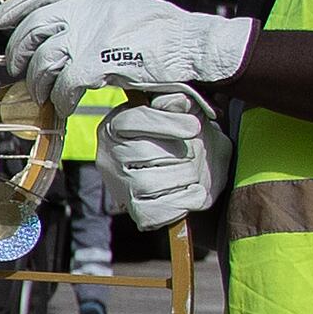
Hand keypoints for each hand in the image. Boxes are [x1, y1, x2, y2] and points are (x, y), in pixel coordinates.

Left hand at [0, 0, 251, 97]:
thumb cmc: (166, 33)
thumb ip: (95, 14)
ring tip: (42, 93)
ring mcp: (90, 36)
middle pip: (33, 29)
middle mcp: (87, 10)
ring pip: (43, 61)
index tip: (1, 19)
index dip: (16, 6)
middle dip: (19, 51)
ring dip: (38, 81)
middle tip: (16, 69)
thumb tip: (66, 28)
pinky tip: (65, 107)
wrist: (194, 45)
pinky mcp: (97, 63)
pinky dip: (62, 99)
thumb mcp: (125, 9)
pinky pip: (65, 86)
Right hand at [97, 91, 228, 230]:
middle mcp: (110, 157)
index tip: (194, 127)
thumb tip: (177, 101)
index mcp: (117, 127)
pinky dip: (183, 202)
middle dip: (179, 154)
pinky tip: (194, 192)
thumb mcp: (187, 113)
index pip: (131, 121)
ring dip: (184, 177)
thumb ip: (181, 103)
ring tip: (194, 172)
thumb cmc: (188, 138)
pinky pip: (156, 212)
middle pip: (142, 153)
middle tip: (194, 154)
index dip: (165, 123)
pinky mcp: (135, 211)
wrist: (202, 171)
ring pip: (149, 183)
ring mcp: (121, 186)